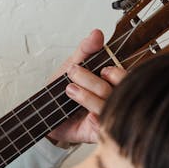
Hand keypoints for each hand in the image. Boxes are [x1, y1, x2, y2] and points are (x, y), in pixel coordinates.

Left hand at [47, 30, 126, 145]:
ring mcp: (105, 118)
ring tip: (69, 90)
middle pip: (114, 91)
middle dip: (93, 81)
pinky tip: (88, 117)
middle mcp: (112, 100)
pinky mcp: (96, 134)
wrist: (43, 113)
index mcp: (111, 83)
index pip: (125, 77)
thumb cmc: (61, 90)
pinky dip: (97, 121)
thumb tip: (97, 33)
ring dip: (88, 97)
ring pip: (107, 108)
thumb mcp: (71, 65)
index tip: (100, 68)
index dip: (115, 73)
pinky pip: (103, 129)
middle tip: (73, 73)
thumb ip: (85, 50)